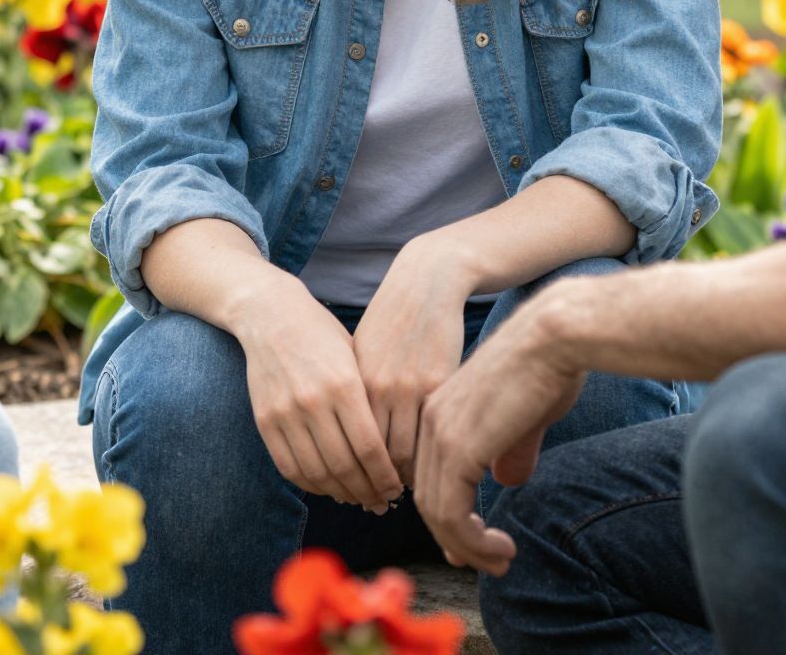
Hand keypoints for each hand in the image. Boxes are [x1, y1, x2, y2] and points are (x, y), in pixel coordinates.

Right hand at [234, 286, 402, 511]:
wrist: (271, 314)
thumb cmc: (323, 334)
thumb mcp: (357, 357)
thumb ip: (372, 401)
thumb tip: (396, 451)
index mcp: (344, 384)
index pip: (370, 449)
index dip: (386, 478)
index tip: (397, 490)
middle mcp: (314, 401)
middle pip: (345, 467)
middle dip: (367, 492)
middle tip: (381, 503)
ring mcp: (286, 412)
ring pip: (317, 473)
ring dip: (341, 494)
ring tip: (357, 499)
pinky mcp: (265, 420)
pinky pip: (290, 467)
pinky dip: (311, 485)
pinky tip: (328, 487)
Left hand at [352, 240, 472, 481]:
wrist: (426, 283)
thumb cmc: (392, 323)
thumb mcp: (363, 355)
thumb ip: (356, 393)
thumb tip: (346, 438)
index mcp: (352, 382)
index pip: (346, 446)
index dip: (353, 475)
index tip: (359, 491)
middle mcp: (376, 387)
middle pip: (372, 456)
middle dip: (376, 485)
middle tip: (382, 502)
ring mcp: (408, 386)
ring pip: (404, 452)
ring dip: (406, 476)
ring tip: (409, 488)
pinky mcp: (439, 382)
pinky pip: (432, 433)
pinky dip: (431, 455)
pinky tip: (434, 462)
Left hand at [414, 285, 587, 575]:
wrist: (555, 335)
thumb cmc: (550, 366)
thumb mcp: (525, 416)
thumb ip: (511, 448)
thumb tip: (507, 478)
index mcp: (440, 409)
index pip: (430, 475)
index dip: (449, 516)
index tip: (471, 545)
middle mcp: (430, 421)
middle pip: (428, 499)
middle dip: (456, 539)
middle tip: (488, 563)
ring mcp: (439, 434)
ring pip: (437, 514)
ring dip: (468, 548)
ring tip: (500, 561)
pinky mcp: (457, 449)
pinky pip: (452, 516)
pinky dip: (472, 543)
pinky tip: (502, 549)